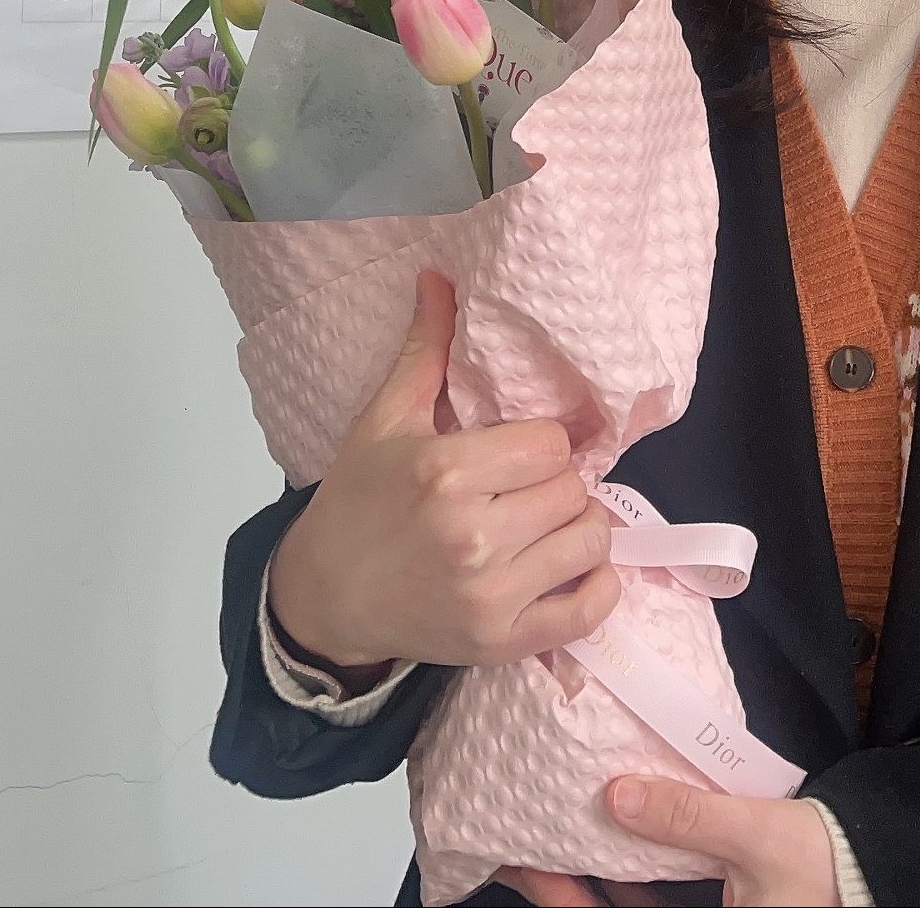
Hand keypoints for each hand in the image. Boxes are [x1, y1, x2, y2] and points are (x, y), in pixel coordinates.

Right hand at [266, 269, 621, 673]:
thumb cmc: (358, 502)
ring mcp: (490, 597)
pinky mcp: (501, 643)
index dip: (543, 442)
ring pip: (590, 541)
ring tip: (546, 524)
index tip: (522, 449)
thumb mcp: (384, 420)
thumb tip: (441, 276)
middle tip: (529, 488)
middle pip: (574, 490)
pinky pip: (588, 611)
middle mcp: (473, 537)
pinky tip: (570, 568)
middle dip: (557, 483)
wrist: (324, 599)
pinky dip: (595, 587)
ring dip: (578, 529)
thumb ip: (426, 348)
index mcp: (445, 474)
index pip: (551, 442)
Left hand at [500, 779, 838, 906]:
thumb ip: (688, 818)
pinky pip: (656, 901)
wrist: (874, 871)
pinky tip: (614, 834)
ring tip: (556, 834)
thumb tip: (619, 796)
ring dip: (593, 879)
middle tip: (526, 843)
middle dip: (566, 885)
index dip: (562, 900)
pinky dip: (631, 875)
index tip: (528, 862)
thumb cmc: (825, 868)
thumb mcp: (754, 838)